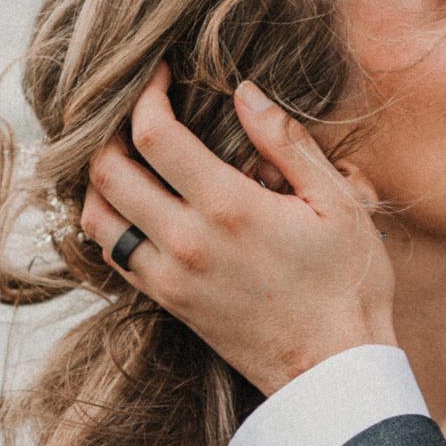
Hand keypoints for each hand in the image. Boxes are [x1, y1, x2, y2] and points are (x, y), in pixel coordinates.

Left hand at [80, 66, 395, 394]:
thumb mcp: (338, 204)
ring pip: (97, 218)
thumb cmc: (348, 285)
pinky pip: (115, 256)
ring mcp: (171, 278)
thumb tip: (245, 92)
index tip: (158, 75)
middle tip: (130, 111)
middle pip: (106, 172)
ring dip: (98, 180)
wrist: (334, 371)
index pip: (153, 135)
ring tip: (123, 155)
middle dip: (107, 130)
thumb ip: (287, 144)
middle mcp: (186, 242)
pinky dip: (110, 223)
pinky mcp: (170, 304)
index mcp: (228, 208)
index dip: (145, 94)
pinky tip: (135, 205)